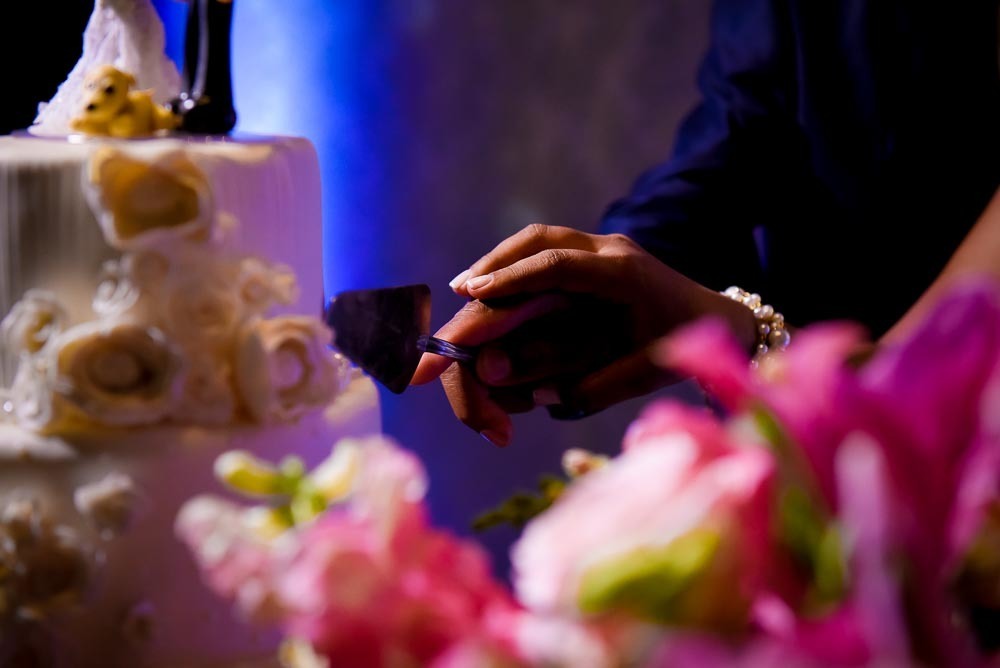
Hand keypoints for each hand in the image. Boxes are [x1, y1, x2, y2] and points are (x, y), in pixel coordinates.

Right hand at [411, 224, 756, 444]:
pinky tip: (493, 286)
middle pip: (540, 241)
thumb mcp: (648, 372)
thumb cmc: (687, 347)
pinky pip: (547, 248)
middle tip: (457, 295)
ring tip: (465, 291)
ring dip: (499, 261)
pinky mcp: (597, 254)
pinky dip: (515, 263)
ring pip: (539, 238)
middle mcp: (611, 250)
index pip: (557, 265)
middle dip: (493, 268)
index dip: (511, 279)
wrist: (723, 319)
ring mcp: (604, 247)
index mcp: (626, 274)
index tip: (472, 295)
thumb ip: (595, 385)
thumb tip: (533, 395)